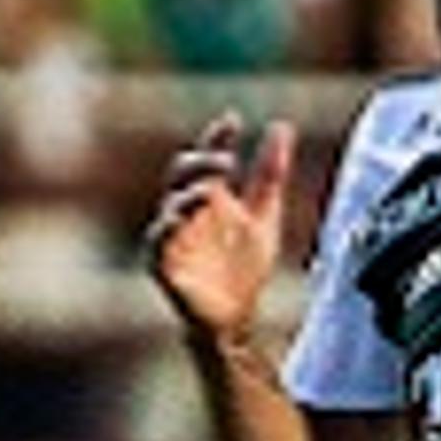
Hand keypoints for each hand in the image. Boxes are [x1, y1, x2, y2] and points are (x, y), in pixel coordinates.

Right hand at [142, 114, 294, 339]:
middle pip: (182, 175)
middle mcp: (187, 212)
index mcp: (208, 197)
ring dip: (188, 194)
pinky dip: (166, 230)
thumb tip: (282, 126)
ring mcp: (174, 238)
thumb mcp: (264, 215)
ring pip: (169, 206)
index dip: (216, 138)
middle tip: (226, 158)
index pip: (207, 158)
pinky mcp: (164, 266)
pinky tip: (180, 219)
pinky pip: (157, 244)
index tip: (232, 121)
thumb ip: (270, 174)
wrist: (236, 319)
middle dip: (200, 161)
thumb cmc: (245, 269)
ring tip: (211, 189)